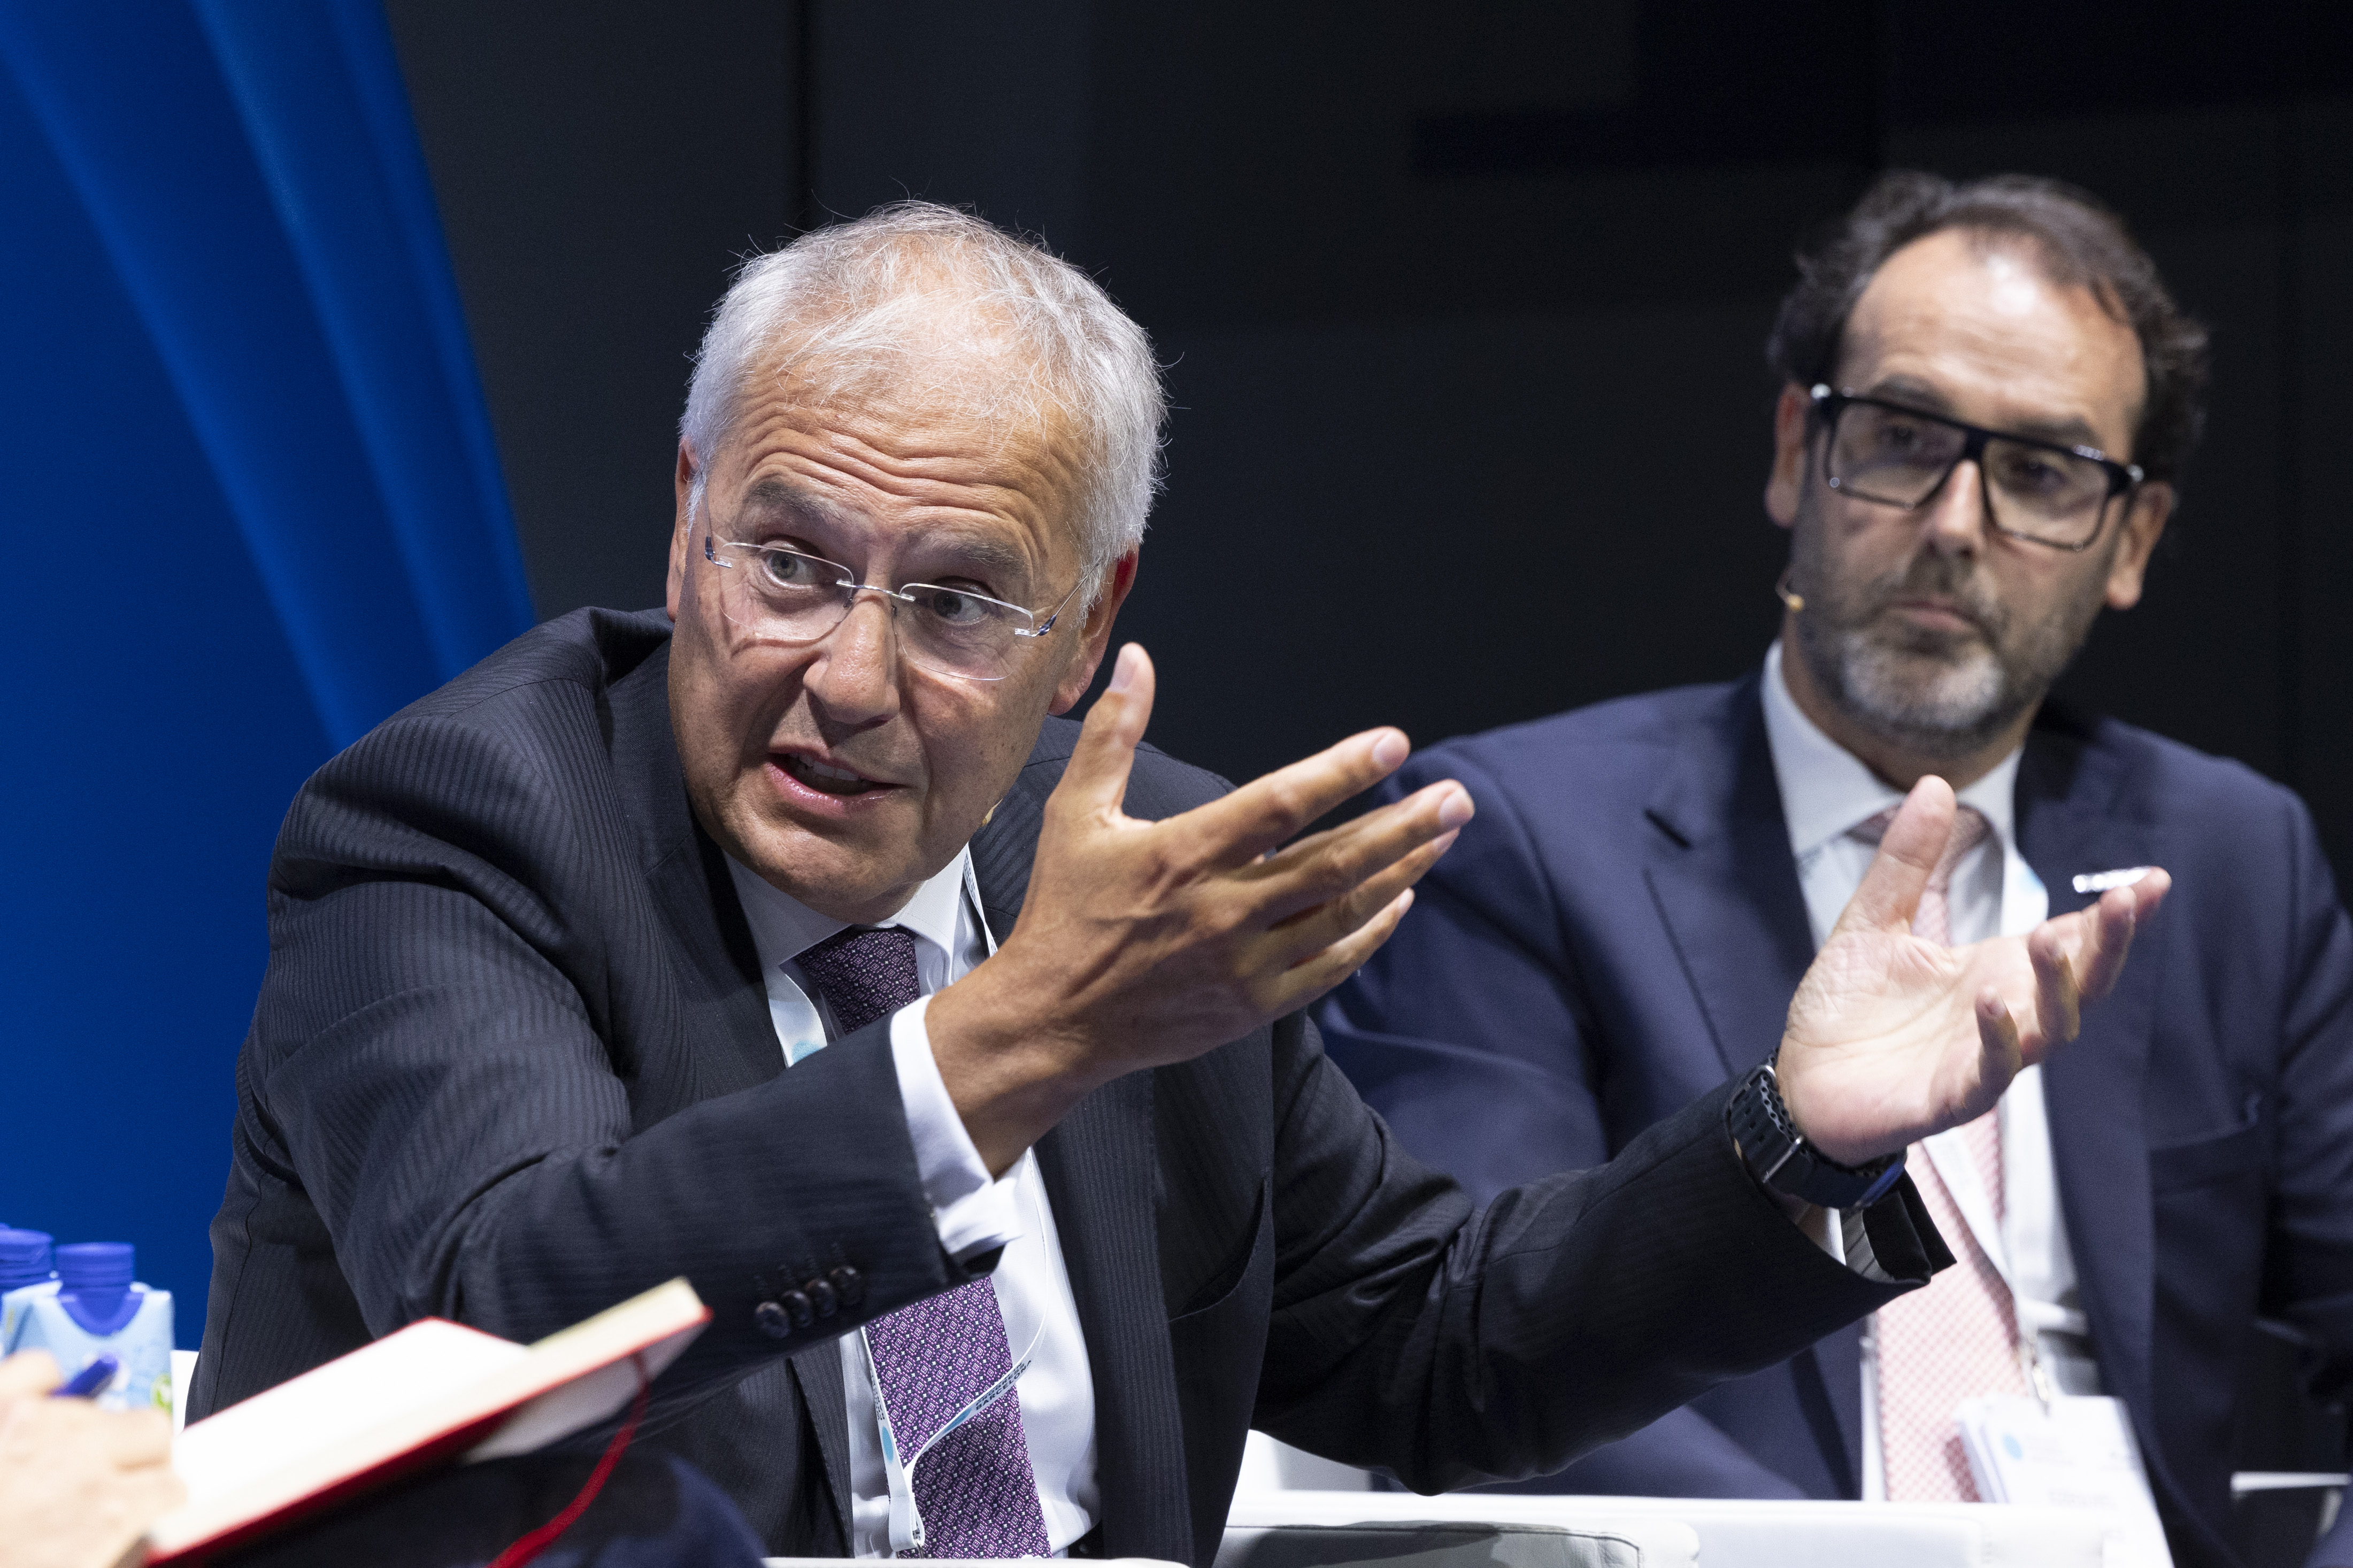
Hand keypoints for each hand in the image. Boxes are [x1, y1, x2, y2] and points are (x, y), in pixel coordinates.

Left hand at [0, 1351, 185, 1567]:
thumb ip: (105, 1548)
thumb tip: (128, 1536)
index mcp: (107, 1510)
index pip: (170, 1485)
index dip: (154, 1501)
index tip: (139, 1508)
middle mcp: (80, 1455)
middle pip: (150, 1430)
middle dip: (136, 1458)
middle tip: (105, 1484)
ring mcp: (35, 1421)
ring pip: (97, 1404)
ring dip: (84, 1432)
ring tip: (48, 1465)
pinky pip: (41, 1368)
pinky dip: (43, 1386)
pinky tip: (32, 1413)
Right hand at [928, 643, 1471, 1171]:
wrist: (1053, 1020)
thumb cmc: (1064, 912)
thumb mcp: (1076, 813)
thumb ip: (1114, 733)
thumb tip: (1136, 660)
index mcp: (1185, 853)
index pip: (1280, 803)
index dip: (1342, 771)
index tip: (1392, 744)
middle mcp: (1223, 908)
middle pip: (1335, 860)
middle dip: (1404, 825)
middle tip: (1456, 797)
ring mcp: (1244, 962)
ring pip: (1343, 911)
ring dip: (1401, 871)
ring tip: (1443, 836)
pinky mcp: (1253, 1005)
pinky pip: (1331, 965)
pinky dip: (1371, 931)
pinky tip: (1398, 901)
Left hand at [1777, 775, 2168, 1165]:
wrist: (1798, 1079)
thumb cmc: (1846, 1007)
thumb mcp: (1874, 918)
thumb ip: (1908, 860)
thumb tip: (1936, 783)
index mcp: (1995, 971)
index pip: (2070, 940)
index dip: (2112, 916)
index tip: (2153, 880)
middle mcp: (2005, 1013)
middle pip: (2080, 982)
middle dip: (2108, 943)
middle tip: (2128, 899)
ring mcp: (1983, 1058)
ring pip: (2050, 1028)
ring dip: (2056, 985)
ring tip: (2048, 938)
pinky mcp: (1951, 1096)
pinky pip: (1991, 1073)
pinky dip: (2000, 1041)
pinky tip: (1995, 1003)